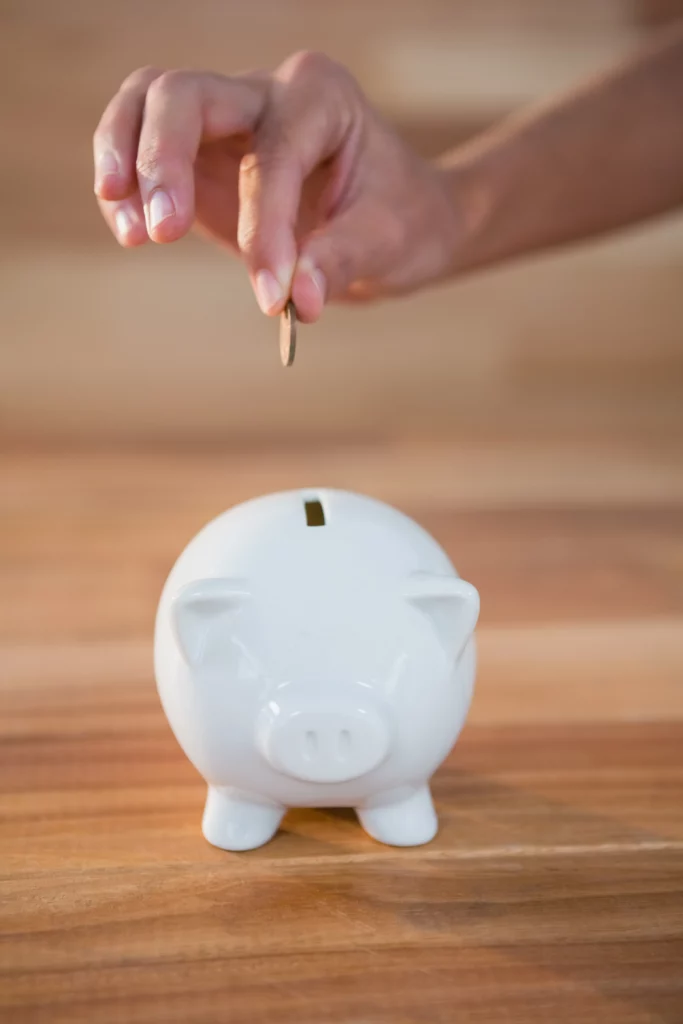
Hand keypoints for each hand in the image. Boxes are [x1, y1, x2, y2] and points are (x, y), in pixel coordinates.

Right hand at [93, 52, 458, 322]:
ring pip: (147, 102)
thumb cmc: (401, 221)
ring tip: (132, 231)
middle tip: (160, 235)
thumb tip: (297, 299)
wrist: (398, 221)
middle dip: (163, 160)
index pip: (272, 154)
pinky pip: (142, 150)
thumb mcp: (388, 242)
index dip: (264, 228)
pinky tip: (132, 232)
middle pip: (184, 95)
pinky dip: (127, 189)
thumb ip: (341, 262)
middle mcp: (266, 92)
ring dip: (124, 159)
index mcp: (320, 97)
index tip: (272, 298)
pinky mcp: (201, 157)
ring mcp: (227, 118)